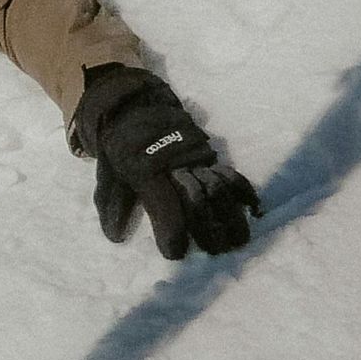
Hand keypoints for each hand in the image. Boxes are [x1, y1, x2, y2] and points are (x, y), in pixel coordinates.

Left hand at [75, 67, 260, 259]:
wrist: (134, 106)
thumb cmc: (120, 146)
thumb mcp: (108, 172)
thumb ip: (112, 204)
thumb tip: (114, 237)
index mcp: (145, 173)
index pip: (165, 209)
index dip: (172, 234)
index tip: (175, 253)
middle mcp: (175, 167)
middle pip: (198, 203)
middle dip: (208, 231)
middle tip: (214, 251)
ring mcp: (194, 159)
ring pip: (218, 190)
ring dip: (231, 217)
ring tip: (238, 240)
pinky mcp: (207, 154)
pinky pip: (229, 173)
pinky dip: (243, 190)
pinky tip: (252, 208)